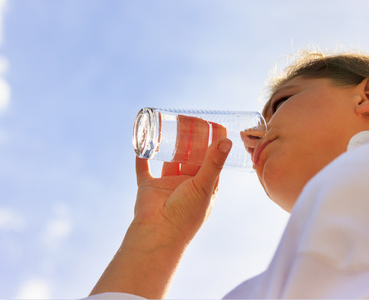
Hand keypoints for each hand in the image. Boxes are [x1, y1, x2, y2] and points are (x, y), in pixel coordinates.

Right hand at [89, 138, 231, 297]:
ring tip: (171, 124)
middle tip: (190, 119)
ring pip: (169, 158)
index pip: (212, 159)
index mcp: (205, 186)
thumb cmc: (186, 214)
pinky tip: (142, 140)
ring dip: (170, 144)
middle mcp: (187, 184)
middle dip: (191, 139)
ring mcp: (167, 185)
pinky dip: (142, 156)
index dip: (214, 142)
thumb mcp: (204, 187)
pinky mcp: (148, 186)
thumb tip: (226, 140)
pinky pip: (144, 167)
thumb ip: (213, 163)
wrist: (158, 234)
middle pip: (191, 156)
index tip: (214, 123)